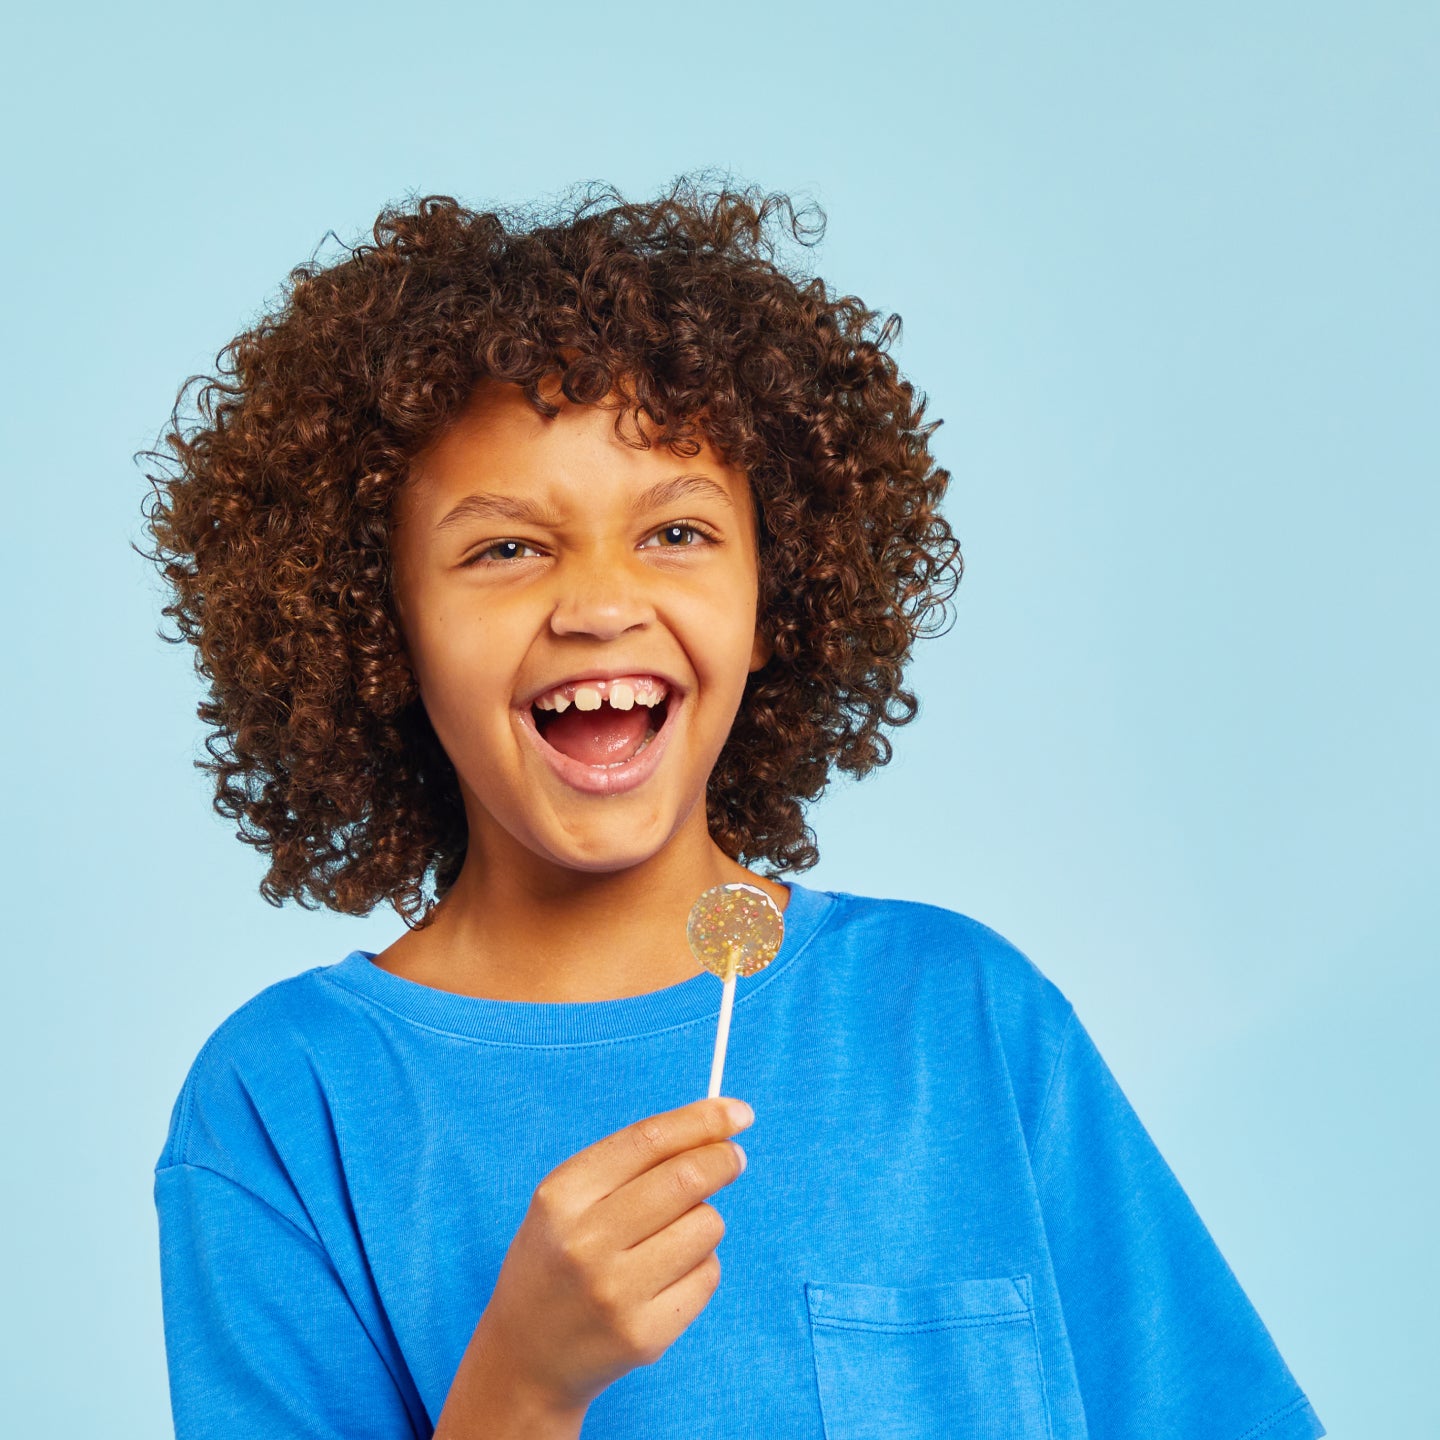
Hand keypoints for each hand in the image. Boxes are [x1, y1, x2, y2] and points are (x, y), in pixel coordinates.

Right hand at [472, 1096, 753, 1417]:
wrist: (527, 1356)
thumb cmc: (559, 1258)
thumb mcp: (569, 1200)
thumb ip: (633, 1163)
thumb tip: (717, 1129)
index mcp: (561, 1197)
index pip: (648, 1140)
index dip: (702, 1120)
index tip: (739, 1113)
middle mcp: (585, 1244)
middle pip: (685, 1179)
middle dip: (722, 1160)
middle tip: (734, 1159)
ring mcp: (616, 1294)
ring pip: (706, 1226)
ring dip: (703, 1222)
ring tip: (669, 1239)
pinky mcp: (644, 1336)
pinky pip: (708, 1275)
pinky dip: (700, 1266)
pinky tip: (664, 1280)